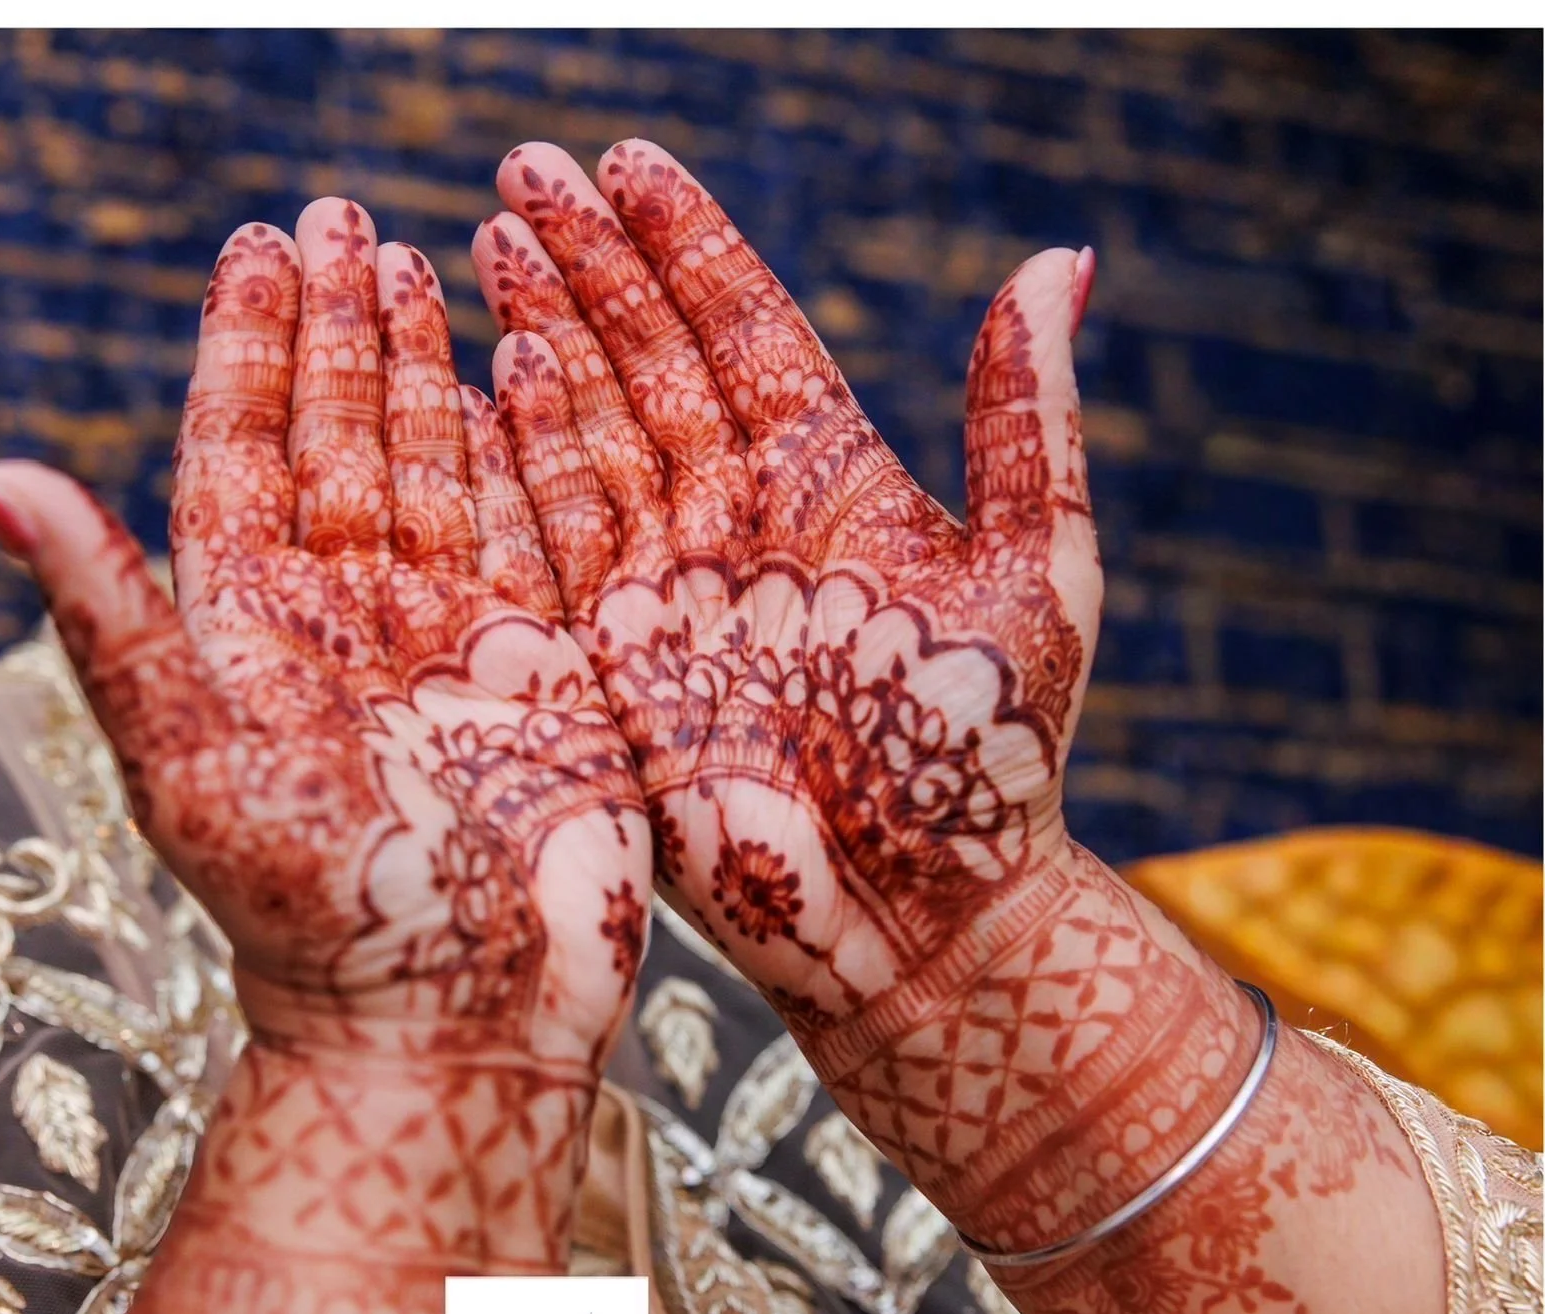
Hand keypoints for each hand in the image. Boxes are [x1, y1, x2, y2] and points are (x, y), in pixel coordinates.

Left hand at [0, 198, 648, 1313]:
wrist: (444, 1020)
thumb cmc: (309, 909)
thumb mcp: (188, 752)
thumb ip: (104, 609)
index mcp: (251, 622)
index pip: (242, 450)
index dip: (250, 344)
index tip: (259, 242)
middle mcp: (343, 614)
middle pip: (335, 436)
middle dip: (338, 328)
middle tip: (342, 216)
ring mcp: (442, 638)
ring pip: (427, 467)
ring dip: (420, 368)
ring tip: (419, 263)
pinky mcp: (533, 671)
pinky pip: (523, 531)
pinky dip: (520, 450)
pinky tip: (518, 377)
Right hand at [474, 140, 1102, 1193]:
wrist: (921, 923)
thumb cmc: (995, 761)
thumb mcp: (1038, 581)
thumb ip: (1028, 426)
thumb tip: (1060, 261)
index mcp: (836, 481)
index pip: (745, 329)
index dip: (686, 243)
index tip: (629, 159)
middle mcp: (740, 517)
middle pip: (649, 357)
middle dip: (589, 261)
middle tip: (525, 163)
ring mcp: (669, 585)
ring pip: (591, 431)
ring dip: (541, 332)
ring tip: (488, 237)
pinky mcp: (615, 660)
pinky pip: (557, 540)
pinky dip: (519, 459)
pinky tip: (484, 374)